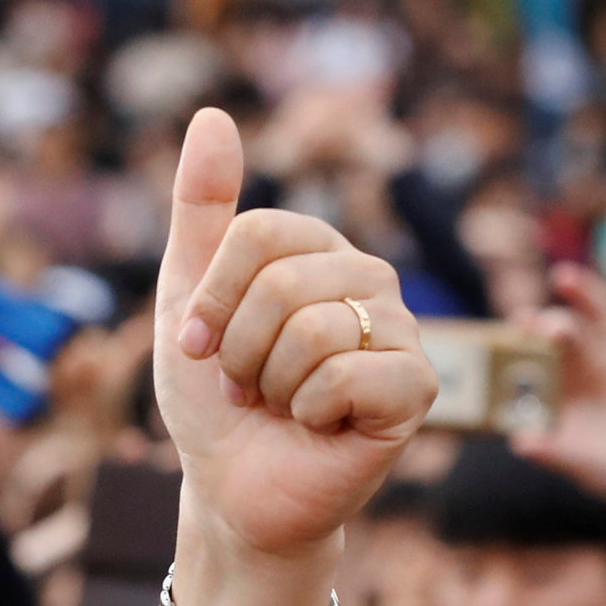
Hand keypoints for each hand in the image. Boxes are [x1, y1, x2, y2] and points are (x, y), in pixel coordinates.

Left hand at [161, 107, 433, 605]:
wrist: (233, 490)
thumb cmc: (215, 400)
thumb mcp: (187, 300)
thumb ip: (201, 210)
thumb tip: (211, 115)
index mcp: (318, 251)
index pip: (256, 233)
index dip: (211, 300)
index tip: (201, 346)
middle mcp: (368, 279)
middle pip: (281, 283)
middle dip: (240, 352)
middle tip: (248, 387)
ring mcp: (400, 331)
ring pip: (311, 330)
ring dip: (272, 385)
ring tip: (282, 406)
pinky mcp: (417, 388)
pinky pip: (347, 375)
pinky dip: (311, 412)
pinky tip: (320, 426)